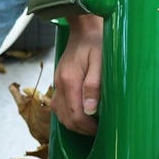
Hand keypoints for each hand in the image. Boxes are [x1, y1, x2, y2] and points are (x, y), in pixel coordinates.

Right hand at [50, 14, 102, 135]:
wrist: (85, 27)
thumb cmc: (97, 42)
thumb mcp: (100, 61)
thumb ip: (94, 86)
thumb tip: (90, 110)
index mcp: (70, 80)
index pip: (75, 114)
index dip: (87, 127)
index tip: (99, 130)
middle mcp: (60, 84)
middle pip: (65, 118)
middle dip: (80, 129)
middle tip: (96, 131)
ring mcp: (57, 83)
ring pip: (59, 114)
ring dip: (73, 123)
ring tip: (89, 126)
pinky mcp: (59, 82)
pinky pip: (57, 106)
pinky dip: (67, 115)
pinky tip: (79, 115)